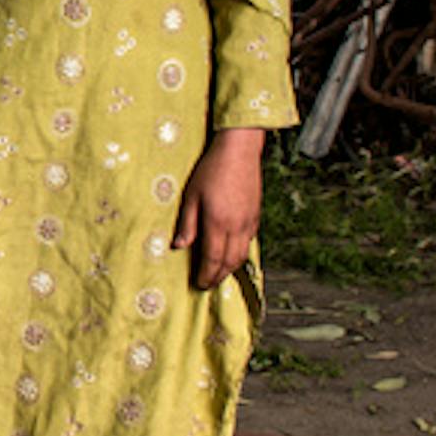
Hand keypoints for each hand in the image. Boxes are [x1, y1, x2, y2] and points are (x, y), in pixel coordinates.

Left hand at [174, 127, 265, 290]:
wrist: (240, 150)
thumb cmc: (211, 169)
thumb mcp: (191, 195)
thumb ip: (188, 223)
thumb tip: (180, 246)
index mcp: (218, 223)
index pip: (212, 259)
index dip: (206, 275)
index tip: (199, 284)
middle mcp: (237, 227)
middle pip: (229, 262)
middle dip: (218, 276)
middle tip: (207, 284)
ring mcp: (249, 222)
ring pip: (242, 255)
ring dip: (230, 268)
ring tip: (219, 273)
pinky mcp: (256, 215)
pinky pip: (249, 242)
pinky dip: (240, 253)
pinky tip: (232, 253)